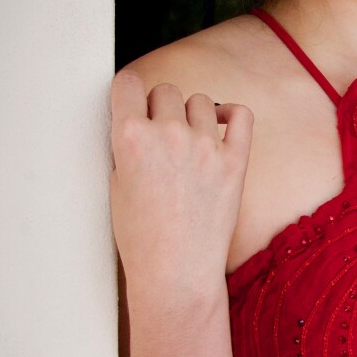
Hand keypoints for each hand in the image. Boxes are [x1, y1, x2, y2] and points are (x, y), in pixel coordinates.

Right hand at [110, 70, 253, 297]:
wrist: (176, 272)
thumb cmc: (141, 237)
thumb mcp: (116, 184)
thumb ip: (127, 144)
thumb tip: (139, 119)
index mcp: (131, 138)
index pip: (128, 83)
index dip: (128, 93)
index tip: (132, 102)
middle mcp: (169, 135)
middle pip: (165, 90)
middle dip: (159, 108)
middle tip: (159, 135)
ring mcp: (206, 147)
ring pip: (199, 101)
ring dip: (190, 115)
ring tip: (186, 142)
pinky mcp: (235, 162)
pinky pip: (240, 115)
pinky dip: (231, 115)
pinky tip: (220, 125)